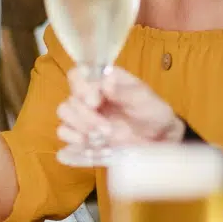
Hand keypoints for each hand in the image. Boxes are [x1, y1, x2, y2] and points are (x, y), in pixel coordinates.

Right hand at [58, 66, 183, 152]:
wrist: (158, 140)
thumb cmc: (153, 113)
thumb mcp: (146, 100)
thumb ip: (127, 91)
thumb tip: (106, 82)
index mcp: (103, 80)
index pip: (78, 75)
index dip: (82, 88)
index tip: (95, 102)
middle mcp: (89, 95)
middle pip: (70, 100)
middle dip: (86, 117)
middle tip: (107, 130)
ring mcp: (84, 115)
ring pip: (64, 116)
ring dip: (79, 128)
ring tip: (100, 140)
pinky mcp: (82, 134)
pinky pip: (64, 134)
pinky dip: (73, 141)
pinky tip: (91, 146)